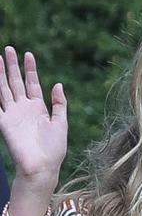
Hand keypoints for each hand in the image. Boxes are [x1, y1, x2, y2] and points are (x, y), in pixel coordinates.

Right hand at [0, 47, 67, 185]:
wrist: (43, 166)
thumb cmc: (54, 149)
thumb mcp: (61, 123)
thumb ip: (60, 104)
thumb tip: (58, 84)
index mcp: (38, 108)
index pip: (32, 83)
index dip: (30, 69)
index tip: (28, 54)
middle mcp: (23, 108)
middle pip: (15, 82)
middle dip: (12, 66)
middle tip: (9, 49)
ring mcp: (12, 114)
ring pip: (3, 89)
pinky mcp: (4, 123)